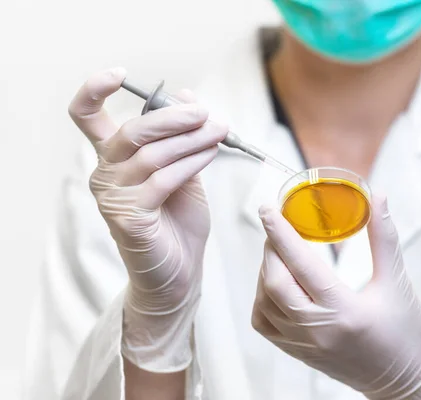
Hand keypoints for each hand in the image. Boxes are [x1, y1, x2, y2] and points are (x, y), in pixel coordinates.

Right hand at [68, 68, 227, 371]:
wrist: (180, 271)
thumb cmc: (178, 221)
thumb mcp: (183, 169)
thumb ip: (181, 137)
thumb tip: (187, 95)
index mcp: (113, 159)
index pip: (87, 117)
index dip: (95, 90)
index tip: (118, 73)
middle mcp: (105, 175)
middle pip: (131, 131)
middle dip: (173, 117)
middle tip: (206, 113)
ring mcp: (114, 197)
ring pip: (152, 154)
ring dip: (191, 138)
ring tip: (220, 130)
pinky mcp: (129, 218)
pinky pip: (163, 179)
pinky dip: (191, 163)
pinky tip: (211, 153)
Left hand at [252, 195, 420, 398]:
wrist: (406, 383)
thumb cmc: (407, 333)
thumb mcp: (398, 282)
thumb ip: (384, 237)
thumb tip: (379, 196)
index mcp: (345, 312)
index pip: (302, 265)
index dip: (282, 233)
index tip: (268, 209)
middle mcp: (318, 331)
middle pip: (276, 283)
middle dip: (271, 249)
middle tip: (276, 226)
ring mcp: (305, 346)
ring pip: (266, 303)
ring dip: (266, 272)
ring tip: (278, 251)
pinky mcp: (299, 353)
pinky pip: (266, 324)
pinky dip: (264, 298)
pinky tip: (275, 283)